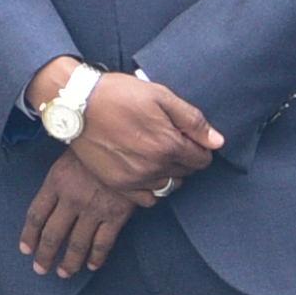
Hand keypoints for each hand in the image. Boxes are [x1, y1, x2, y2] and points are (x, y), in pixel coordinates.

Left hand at [19, 150, 149, 276]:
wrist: (131, 141)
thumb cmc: (97, 144)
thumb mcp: (71, 153)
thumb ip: (60, 178)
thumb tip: (51, 199)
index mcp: (56, 182)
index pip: (36, 214)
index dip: (29, 235)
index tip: (25, 249)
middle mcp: (71, 199)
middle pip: (53, 234)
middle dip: (45, 255)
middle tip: (40, 269)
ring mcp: (94, 209)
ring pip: (77, 244)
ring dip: (69, 262)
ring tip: (64, 273)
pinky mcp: (116, 215)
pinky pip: (103, 243)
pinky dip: (97, 257)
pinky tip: (92, 266)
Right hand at [66, 71, 227, 195]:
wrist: (77, 104)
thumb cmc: (120, 94)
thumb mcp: (161, 96)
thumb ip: (192, 120)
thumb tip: (217, 142)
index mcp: (169, 145)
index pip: (202, 160)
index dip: (200, 147)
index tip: (188, 137)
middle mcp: (154, 167)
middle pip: (186, 173)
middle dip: (184, 159)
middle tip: (169, 140)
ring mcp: (135, 179)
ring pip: (168, 186)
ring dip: (168, 173)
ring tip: (155, 154)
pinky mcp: (118, 185)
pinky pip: (148, 200)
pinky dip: (152, 188)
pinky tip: (144, 170)